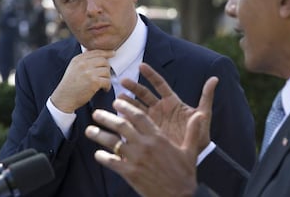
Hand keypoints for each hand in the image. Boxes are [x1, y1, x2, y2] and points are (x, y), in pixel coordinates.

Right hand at [51, 50, 114, 112]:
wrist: (64, 98)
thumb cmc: (70, 84)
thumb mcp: (73, 67)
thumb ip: (84, 60)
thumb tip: (99, 53)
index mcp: (78, 59)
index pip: (96, 52)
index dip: (106, 52)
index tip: (113, 53)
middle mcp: (83, 64)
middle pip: (104, 61)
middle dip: (106, 68)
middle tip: (105, 75)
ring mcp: (89, 72)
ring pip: (107, 71)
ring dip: (107, 78)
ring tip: (103, 83)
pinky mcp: (94, 82)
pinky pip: (107, 81)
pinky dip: (107, 86)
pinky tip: (104, 89)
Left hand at [85, 98, 212, 196]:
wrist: (179, 196)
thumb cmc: (184, 173)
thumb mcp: (190, 150)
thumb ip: (193, 131)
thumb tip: (200, 116)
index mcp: (158, 137)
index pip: (139, 117)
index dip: (127, 108)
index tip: (117, 102)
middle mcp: (145, 145)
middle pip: (122, 126)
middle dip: (107, 118)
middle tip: (97, 113)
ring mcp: (135, 159)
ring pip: (113, 142)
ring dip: (99, 135)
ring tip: (89, 130)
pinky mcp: (129, 173)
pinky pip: (111, 162)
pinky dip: (102, 157)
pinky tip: (97, 154)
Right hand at [119, 63, 217, 150]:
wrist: (193, 155)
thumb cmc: (200, 135)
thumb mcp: (203, 115)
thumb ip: (206, 96)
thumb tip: (215, 78)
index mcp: (173, 102)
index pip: (160, 84)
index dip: (151, 75)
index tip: (141, 66)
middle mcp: (161, 108)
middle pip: (145, 94)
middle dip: (134, 87)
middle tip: (124, 82)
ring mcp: (153, 119)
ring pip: (137, 107)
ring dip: (128, 101)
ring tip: (118, 98)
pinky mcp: (148, 131)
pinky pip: (135, 122)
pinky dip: (127, 118)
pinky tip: (118, 115)